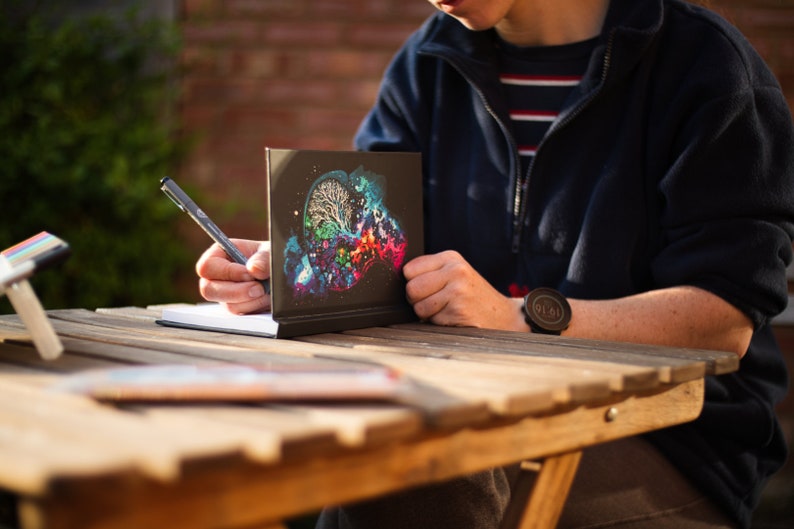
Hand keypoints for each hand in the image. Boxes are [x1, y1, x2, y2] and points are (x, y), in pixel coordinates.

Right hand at [196, 239, 270, 314]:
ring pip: (228, 305)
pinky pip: (240, 314)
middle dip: (237, 291)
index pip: (207, 266)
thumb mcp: (271, 252)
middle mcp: (217, 275)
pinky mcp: (235, 307)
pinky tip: (265, 297)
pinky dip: (255, 307)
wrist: (283, 275)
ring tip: (266, 290)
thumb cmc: (271, 258)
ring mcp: (224, 293)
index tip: (249, 274)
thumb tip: (254, 269)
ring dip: (251, 300)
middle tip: (260, 288)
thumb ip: (264, 258)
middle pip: (208, 290)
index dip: (227, 272)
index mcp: (219, 254)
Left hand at [403, 250, 527, 330]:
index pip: (409, 269)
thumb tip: (395, 280)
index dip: (414, 283)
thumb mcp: (455, 275)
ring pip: (419, 306)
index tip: (428, 289)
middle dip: (418, 300)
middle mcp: (455, 270)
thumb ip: (430, 273)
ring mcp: (457, 290)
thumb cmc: (473, 297)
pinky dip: (439, 324)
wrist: (505, 316)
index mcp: (450, 258)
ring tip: (447, 310)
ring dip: (428, 315)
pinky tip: (455, 318)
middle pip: (411, 288)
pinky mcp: (458, 310)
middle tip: (436, 302)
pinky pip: (431, 320)